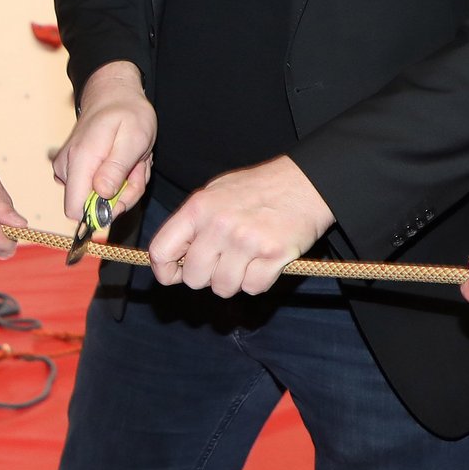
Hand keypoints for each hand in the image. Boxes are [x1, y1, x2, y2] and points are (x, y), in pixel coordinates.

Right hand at [54, 61, 155, 224]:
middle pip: (92, 208)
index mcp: (80, 160)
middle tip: (136, 169)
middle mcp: (67, 168)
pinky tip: (124, 162)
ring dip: (123, 186)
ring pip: (99, 200)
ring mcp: (67, 170)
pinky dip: (118, 181)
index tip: (125, 190)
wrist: (114, 95)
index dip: (105, 211)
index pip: (76, 210)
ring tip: (132, 161)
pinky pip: (98, 190)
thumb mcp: (133, 138)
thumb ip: (116, 167)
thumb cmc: (127, 114)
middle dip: (121, 195)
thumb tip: (102, 194)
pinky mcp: (73, 171)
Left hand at [149, 157, 335, 296]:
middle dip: (207, 277)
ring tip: (247, 258)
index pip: (161, 251)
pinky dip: (259, 281)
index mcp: (199, 208)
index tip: (178, 274)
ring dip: (235, 280)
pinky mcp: (273, 254)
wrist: (307, 181)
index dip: (165, 271)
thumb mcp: (217, 192)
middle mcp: (219, 225)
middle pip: (194, 278)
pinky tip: (265, 260)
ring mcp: (246, 241)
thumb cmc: (260, 188)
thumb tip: (175, 258)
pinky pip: (253, 288)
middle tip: (224, 261)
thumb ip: (193, 223)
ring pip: (223, 287)